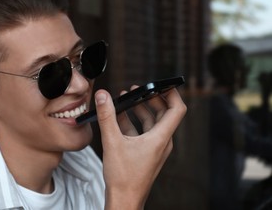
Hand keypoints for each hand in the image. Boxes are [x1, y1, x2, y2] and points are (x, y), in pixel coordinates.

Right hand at [95, 87, 186, 209]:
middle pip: (164, 113)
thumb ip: (107, 116)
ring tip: (127, 99)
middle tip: (138, 88)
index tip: (162, 83)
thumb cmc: (123, 177)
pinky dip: (134, 122)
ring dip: (140, 109)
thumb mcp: (112, 142)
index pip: (177, 109)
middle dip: (151, 98)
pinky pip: (143, 132)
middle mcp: (162, 142)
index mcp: (160, 138)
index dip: (172, 93)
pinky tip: (119, 117)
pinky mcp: (147, 153)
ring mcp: (155, 148)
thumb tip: (103, 96)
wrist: (124, 200)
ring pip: (152, 122)